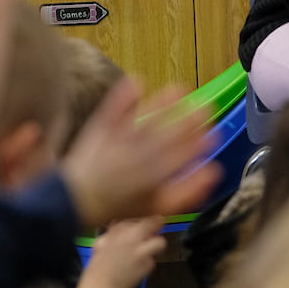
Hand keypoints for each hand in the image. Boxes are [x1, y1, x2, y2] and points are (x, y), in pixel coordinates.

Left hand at [60, 78, 219, 227]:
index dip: (200, 142)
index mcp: (154, 174)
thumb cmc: (118, 204)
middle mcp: (139, 154)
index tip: (213, 133)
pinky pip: (114, 110)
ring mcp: (119, 140)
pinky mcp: (100, 129)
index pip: (183, 153)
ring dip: (165, 102)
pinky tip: (138, 81)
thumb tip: (212, 173)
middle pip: (169, 133)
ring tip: (181, 89)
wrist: (75, 199)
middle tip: (206, 107)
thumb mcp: (158, 207)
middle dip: (190, 119)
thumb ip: (188, 193)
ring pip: (147, 119)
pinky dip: (125, 95)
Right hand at [73, 216, 165, 287]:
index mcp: (121, 232)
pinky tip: (137, 267)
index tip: (146, 223)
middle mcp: (134, 239)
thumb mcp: (101, 244)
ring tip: (147, 250)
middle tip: (155, 230)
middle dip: (156, 226)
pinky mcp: (148, 266)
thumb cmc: (97, 269)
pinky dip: (147, 262)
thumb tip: (118, 225)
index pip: (141, 218)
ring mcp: (143, 252)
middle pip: (154, 224)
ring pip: (160, 242)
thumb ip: (113, 233)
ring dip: (155, 245)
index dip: (145, 220)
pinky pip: (152, 260)